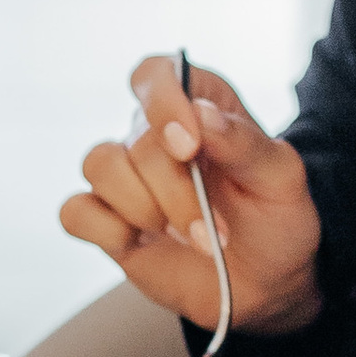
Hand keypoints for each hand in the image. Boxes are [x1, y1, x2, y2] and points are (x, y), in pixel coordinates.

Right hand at [60, 57, 322, 335]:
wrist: (267, 282)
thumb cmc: (275, 219)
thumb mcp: (280, 178)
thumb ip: (244, 142)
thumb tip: (200, 114)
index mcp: (199, 106)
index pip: (157, 74)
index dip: (163, 102)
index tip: (189, 147)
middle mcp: (154, 134)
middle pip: (137, 140)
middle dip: (177, 192)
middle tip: (215, 229)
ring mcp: (127, 177)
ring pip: (99, 165)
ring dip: (144, 209)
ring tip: (187, 238)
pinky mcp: (107, 218)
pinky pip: (75, 211)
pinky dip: (106, 230)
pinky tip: (140, 243)